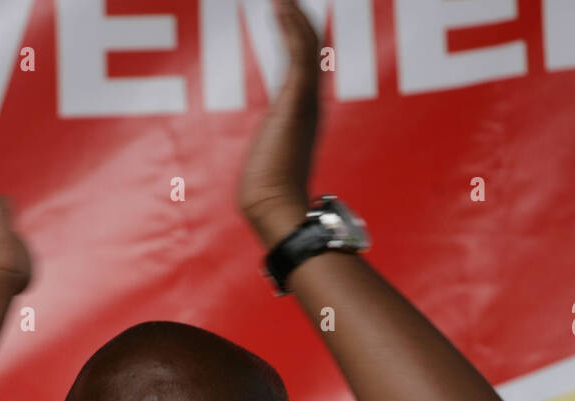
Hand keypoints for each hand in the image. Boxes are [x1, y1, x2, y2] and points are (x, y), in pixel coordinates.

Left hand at [238, 0, 321, 244]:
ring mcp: (306, 99)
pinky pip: (298, 52)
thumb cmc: (269, 192)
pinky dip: (290, 26)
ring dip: (294, 11)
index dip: (298, 29)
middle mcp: (311, 99)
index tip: (285, 6)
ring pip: (307, 40)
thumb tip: (263, 160)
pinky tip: (278, 4)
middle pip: (310, 42)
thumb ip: (271, 146)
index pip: (306, 58)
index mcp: (305, 108)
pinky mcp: (297, 101)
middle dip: (299, 13)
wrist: (273, 206)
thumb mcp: (268, 157)